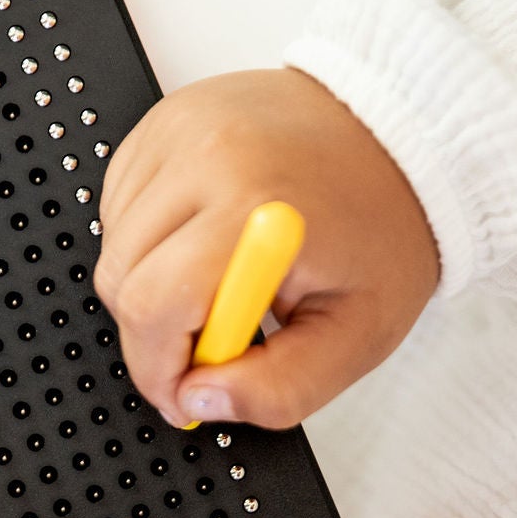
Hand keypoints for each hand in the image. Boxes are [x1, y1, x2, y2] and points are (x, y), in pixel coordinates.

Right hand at [96, 68, 437, 428]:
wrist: (402, 135)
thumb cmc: (384, 227)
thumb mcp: (357, 335)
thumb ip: (279, 389)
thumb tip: (199, 401)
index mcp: (254, 206)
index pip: (153, 305)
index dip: (158, 368)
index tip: (187, 392)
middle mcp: (206, 153)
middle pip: (120, 276)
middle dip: (154, 331)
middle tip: (219, 338)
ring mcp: (179, 126)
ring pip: (114, 242)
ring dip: (151, 282)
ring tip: (223, 279)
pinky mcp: (165, 116)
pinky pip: (121, 202)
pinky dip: (150, 238)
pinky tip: (205, 239)